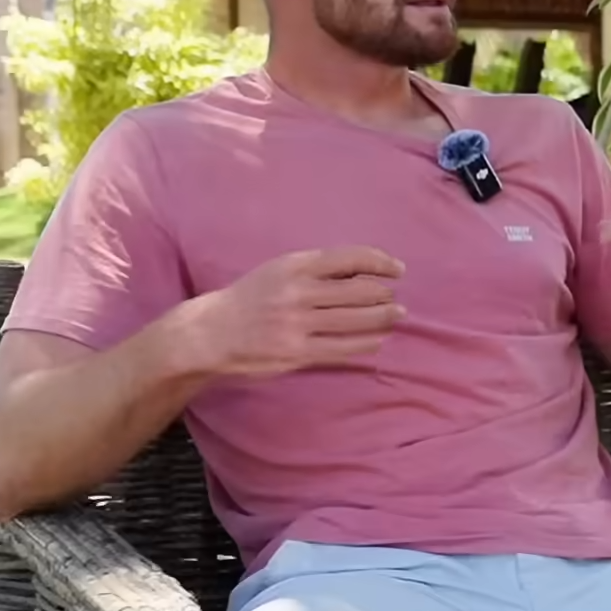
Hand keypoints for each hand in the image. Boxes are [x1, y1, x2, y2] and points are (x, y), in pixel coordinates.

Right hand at [187, 246, 405, 376]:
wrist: (212, 332)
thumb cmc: (251, 297)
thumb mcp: (280, 270)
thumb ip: (316, 270)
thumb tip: (364, 274)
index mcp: (296, 265)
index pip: (350, 258)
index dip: (381, 262)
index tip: (397, 270)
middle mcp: (298, 291)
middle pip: (360, 291)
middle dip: (385, 295)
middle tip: (395, 299)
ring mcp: (298, 324)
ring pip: (356, 320)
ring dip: (383, 319)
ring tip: (395, 317)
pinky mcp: (297, 352)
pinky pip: (343, 348)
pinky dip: (366, 343)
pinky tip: (377, 340)